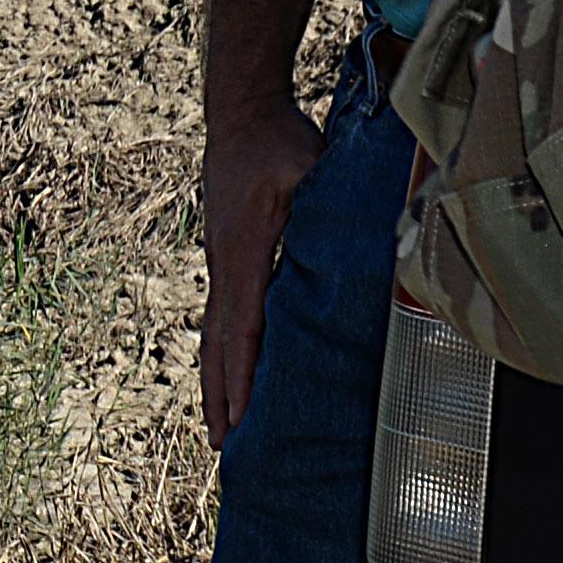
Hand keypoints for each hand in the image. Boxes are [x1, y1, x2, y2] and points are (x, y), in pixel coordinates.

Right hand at [195, 93, 330, 450]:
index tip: (239, 420)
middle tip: (223, 449)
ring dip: (215, 383)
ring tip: (218, 426)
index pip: (241, 329)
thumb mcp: (306, 167)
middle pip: (216, 346)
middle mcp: (224, 265)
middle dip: (219, 398)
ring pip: (213, 336)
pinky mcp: (226, 256)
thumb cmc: (277, 140)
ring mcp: (221, 262)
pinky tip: (229, 371)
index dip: (241, 377)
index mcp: (243, 254)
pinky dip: (221, 353)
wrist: (241, 113)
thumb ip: (322, 205)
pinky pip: (221, 316)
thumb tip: (349, 243)